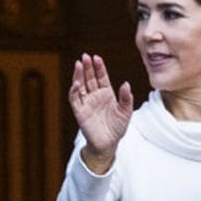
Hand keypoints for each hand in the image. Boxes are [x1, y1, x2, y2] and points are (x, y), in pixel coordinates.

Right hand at [69, 54, 132, 173]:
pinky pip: (75, 99)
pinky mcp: (80, 112)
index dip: (98, 67)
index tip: (97, 57)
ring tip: (78, 64)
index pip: (101, 77)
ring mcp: (86, 103)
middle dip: (87, 67)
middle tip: (85, 56)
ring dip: (78, 75)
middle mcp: (95, 96)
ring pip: (80, 86)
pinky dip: (74, 91)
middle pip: (89, 78)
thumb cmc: (117, 128)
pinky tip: (76, 83)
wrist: (108, 144)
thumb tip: (125, 84)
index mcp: (106, 93)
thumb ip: (126, 98)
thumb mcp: (126, 111)